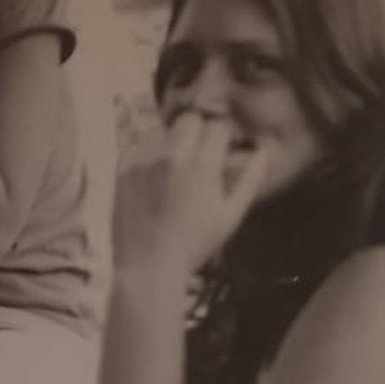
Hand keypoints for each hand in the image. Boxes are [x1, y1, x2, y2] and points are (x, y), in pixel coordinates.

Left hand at [114, 112, 272, 275]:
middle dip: (199, 128)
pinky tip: (153, 165)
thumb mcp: (230, 215)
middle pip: (189, 120)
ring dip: (171, 137)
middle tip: (200, 148)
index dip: (224, 134)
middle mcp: (171, 155)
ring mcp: (143, 160)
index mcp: (202, 166)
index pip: (217, 126)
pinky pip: (136, 143)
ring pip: (160, 129)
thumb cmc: (196, 244)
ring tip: (175, 158)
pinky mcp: (122, 169)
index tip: (223, 145)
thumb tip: (262, 152)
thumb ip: (248, 180)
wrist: (149, 264)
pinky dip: (147, 148)